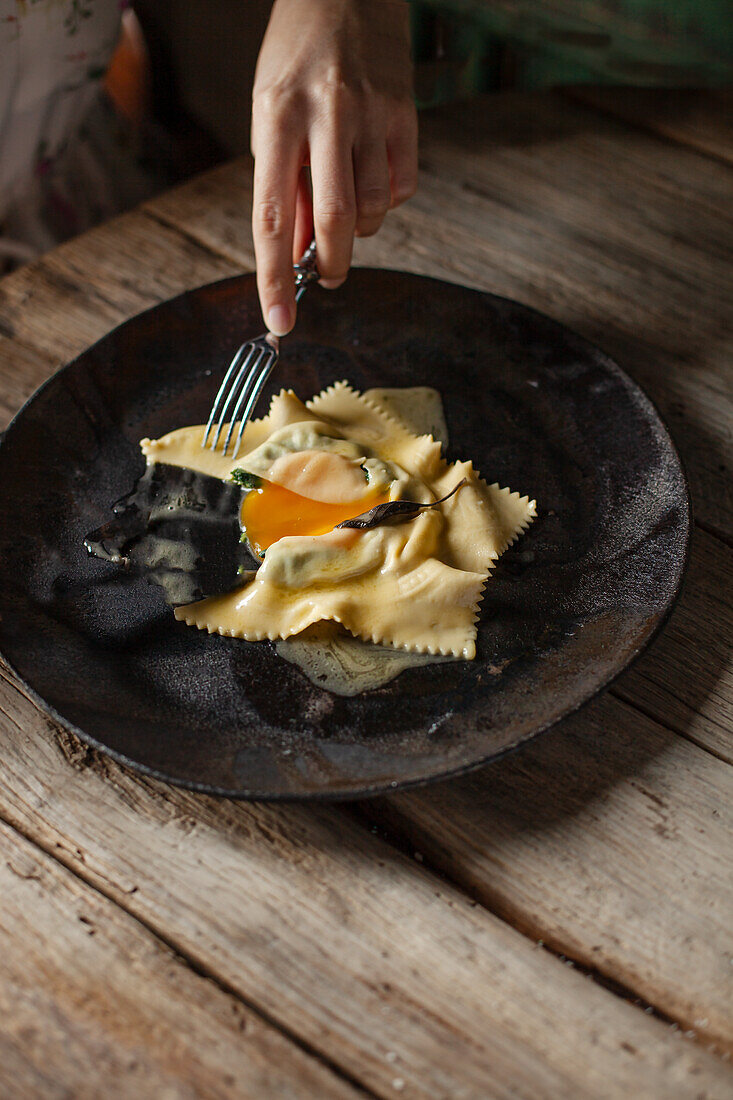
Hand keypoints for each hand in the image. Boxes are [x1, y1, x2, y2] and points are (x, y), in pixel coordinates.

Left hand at [251, 0, 416, 334]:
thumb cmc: (296, 58)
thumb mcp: (270, 116)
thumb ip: (283, 185)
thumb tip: (294, 254)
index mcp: (277, 116)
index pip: (271, 217)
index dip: (274, 278)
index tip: (278, 322)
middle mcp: (325, 113)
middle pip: (333, 221)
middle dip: (330, 264)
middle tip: (326, 276)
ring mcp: (371, 112)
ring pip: (373, 209)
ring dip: (359, 230)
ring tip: (346, 208)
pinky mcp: (406, 112)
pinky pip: (402, 187)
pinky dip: (386, 203)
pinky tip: (371, 179)